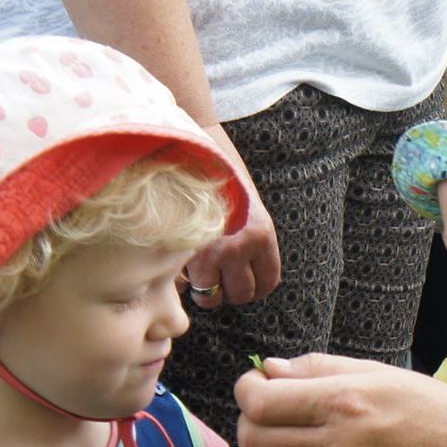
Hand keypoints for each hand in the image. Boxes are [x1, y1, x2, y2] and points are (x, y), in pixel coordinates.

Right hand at [184, 122, 280, 307]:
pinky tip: (178, 264)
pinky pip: (182, 285)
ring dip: (202, 290)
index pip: (268, 283)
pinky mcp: (180, 251)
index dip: (254, 289)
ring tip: (196, 270)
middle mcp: (240, 245)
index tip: (242, 283)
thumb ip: (250, 244)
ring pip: (210, 296)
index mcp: (262, 233)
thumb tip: (235, 286)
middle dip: (227, 291)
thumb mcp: (246, 208)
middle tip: (216, 277)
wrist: (184, 150)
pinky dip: (179, 282)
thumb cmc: (216, 180)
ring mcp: (210, 250)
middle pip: (241, 294)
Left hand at [234, 354, 446, 446]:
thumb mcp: (383, 376)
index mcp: (343, 402)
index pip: (259, 401)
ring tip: (319, 442)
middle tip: (272, 416)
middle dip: (254, 423)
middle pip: (253, 439)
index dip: (246, 392)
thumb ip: (320, 369)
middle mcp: (336, 446)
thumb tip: (269, 369)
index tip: (257, 387)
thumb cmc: (437, 414)